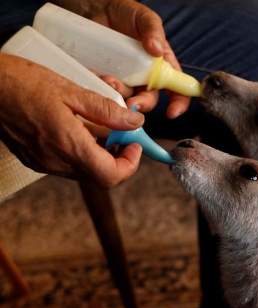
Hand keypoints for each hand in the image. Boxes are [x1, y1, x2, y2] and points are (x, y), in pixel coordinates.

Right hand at [0, 53, 144, 187]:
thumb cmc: (21, 82)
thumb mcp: (71, 90)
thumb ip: (107, 110)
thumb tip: (134, 122)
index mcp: (68, 145)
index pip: (111, 175)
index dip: (130, 164)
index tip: (135, 145)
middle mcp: (55, 161)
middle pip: (100, 175)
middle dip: (118, 157)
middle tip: (123, 134)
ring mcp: (43, 163)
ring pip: (85, 170)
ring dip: (100, 154)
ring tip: (102, 127)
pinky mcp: (34, 159)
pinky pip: (67, 163)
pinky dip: (82, 151)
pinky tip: (80, 128)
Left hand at [89, 0, 189, 118]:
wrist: (102, 9)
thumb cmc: (130, 15)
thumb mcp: (145, 18)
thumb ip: (153, 30)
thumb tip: (157, 49)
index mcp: (162, 67)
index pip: (177, 90)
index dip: (178, 104)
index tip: (172, 113)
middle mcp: (145, 78)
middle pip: (149, 100)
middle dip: (141, 104)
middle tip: (131, 103)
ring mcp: (125, 79)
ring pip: (125, 98)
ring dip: (118, 94)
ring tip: (108, 79)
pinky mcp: (106, 77)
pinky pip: (104, 89)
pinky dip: (99, 87)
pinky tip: (94, 76)